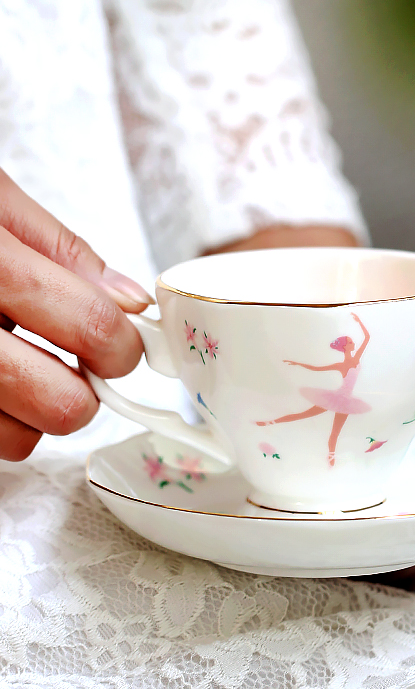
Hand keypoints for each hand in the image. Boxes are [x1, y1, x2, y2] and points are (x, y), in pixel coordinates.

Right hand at [0, 169, 152, 460]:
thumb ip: (58, 248)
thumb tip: (126, 301)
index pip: (90, 327)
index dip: (122, 344)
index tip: (122, 344)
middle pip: (61, 405)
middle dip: (83, 389)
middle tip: (74, 363)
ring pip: (18, 440)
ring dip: (34, 413)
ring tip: (13, 364)